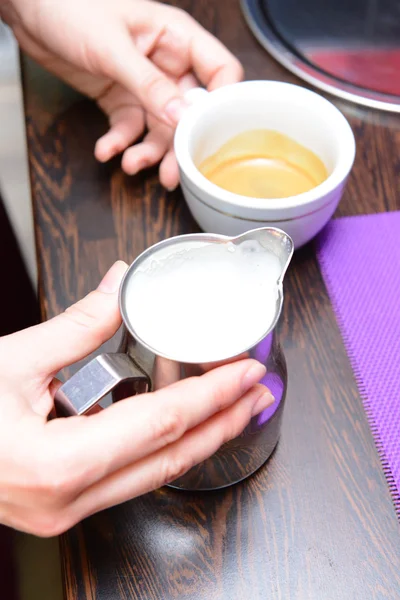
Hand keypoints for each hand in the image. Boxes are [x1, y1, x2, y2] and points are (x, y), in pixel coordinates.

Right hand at [0, 262, 271, 536]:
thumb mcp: (11, 361)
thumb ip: (76, 326)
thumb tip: (117, 285)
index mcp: (58, 463)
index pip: (160, 425)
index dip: (211, 398)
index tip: (245, 374)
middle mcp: (68, 500)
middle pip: (170, 460)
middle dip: (222, 425)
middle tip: (258, 395)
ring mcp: (65, 510)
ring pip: (153, 475)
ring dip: (197, 438)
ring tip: (231, 407)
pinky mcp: (61, 505)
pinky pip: (127, 478)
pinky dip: (160, 449)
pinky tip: (179, 427)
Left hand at [1, 0, 242, 188]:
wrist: (30, 11)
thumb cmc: (71, 7)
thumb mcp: (113, 48)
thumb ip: (148, 84)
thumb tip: (181, 116)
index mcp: (176, 39)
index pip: (220, 72)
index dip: (222, 104)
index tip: (212, 133)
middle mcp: (166, 64)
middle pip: (189, 112)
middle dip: (179, 144)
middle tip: (172, 172)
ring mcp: (144, 85)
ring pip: (159, 128)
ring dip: (147, 150)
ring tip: (131, 165)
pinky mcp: (121, 99)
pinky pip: (129, 128)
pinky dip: (119, 142)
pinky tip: (106, 150)